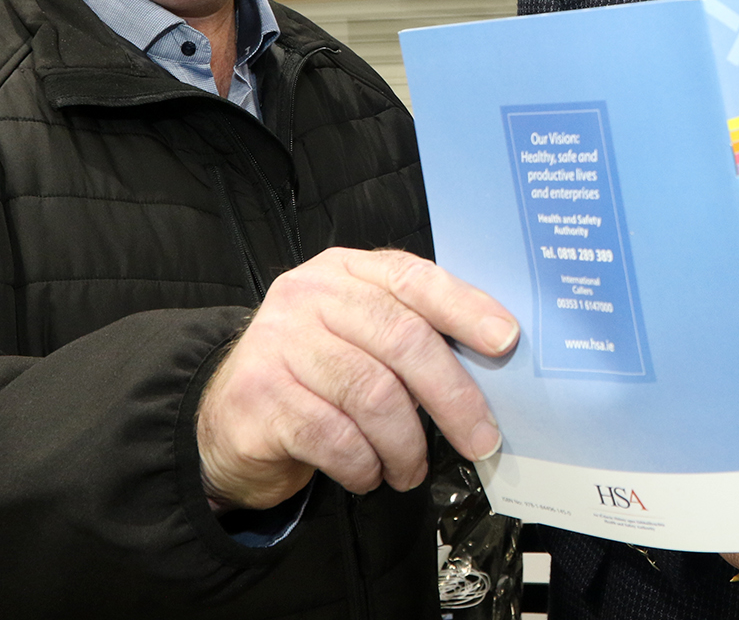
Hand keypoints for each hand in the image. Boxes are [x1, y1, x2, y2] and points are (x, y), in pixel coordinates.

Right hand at [197, 247, 518, 511]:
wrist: (226, 419)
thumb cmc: (317, 376)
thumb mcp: (361, 336)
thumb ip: (414, 331)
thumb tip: (494, 359)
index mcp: (345, 271)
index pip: (414, 278)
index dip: (465, 309)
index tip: (506, 341)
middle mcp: (308, 296)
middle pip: (402, 339)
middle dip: (453, 396)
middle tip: (481, 439)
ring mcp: (278, 344)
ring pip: (373, 394)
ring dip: (407, 444)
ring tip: (412, 468)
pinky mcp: (257, 397)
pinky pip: (334, 436)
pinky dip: (364, 464)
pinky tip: (369, 474)